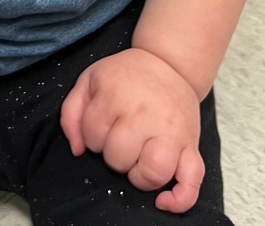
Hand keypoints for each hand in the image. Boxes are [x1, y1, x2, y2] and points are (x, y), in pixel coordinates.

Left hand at [61, 48, 203, 213]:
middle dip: (113, 156)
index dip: (92, 136)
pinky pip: (192, 181)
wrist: (168, 63)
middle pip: (118, 157)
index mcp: (115, 94)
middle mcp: (144, 113)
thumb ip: (71, 112)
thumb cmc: (125, 75)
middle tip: (120, 139)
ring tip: (137, 163)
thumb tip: (76, 149)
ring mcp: (171, 131)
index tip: (103, 124)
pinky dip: (179, 199)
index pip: (92, 135)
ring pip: (152, 172)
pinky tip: (163, 200)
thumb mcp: (90, 80)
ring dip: (139, 176)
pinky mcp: (191, 145)